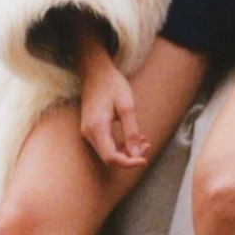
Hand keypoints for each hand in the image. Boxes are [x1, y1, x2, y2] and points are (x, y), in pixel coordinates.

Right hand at [76, 39, 149, 169]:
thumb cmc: (112, 85)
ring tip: (143, 140)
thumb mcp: (127, 106)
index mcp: (97, 127)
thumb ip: (131, 132)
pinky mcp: (91, 129)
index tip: (145, 159)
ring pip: (108, 152)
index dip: (129, 163)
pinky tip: (134, 137)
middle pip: (110, 157)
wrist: (96, 72)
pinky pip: (106, 144)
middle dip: (130, 156)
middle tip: (147, 145)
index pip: (111, 157)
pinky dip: (121, 144)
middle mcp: (89, 133)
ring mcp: (88, 131)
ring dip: (127, 151)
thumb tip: (135, 154)